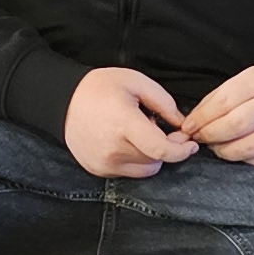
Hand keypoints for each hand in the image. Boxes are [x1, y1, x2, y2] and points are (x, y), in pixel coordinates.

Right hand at [65, 66, 195, 177]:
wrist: (63, 101)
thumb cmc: (100, 88)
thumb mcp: (136, 82)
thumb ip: (164, 103)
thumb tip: (182, 124)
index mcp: (123, 123)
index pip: (160, 149)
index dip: (181, 151)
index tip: (190, 144)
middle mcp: (113, 148)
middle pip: (155, 160)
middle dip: (167, 148)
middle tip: (163, 129)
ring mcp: (104, 163)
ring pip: (145, 169)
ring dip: (152, 156)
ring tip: (140, 134)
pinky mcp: (98, 170)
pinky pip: (129, 172)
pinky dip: (136, 161)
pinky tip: (127, 142)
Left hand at [178, 65, 253, 165]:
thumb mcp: (236, 86)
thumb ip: (212, 104)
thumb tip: (189, 126)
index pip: (224, 103)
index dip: (202, 118)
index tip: (188, 127)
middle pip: (236, 126)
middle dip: (211, 135)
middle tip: (200, 139)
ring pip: (247, 147)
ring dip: (223, 151)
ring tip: (216, 146)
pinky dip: (241, 159)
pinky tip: (235, 151)